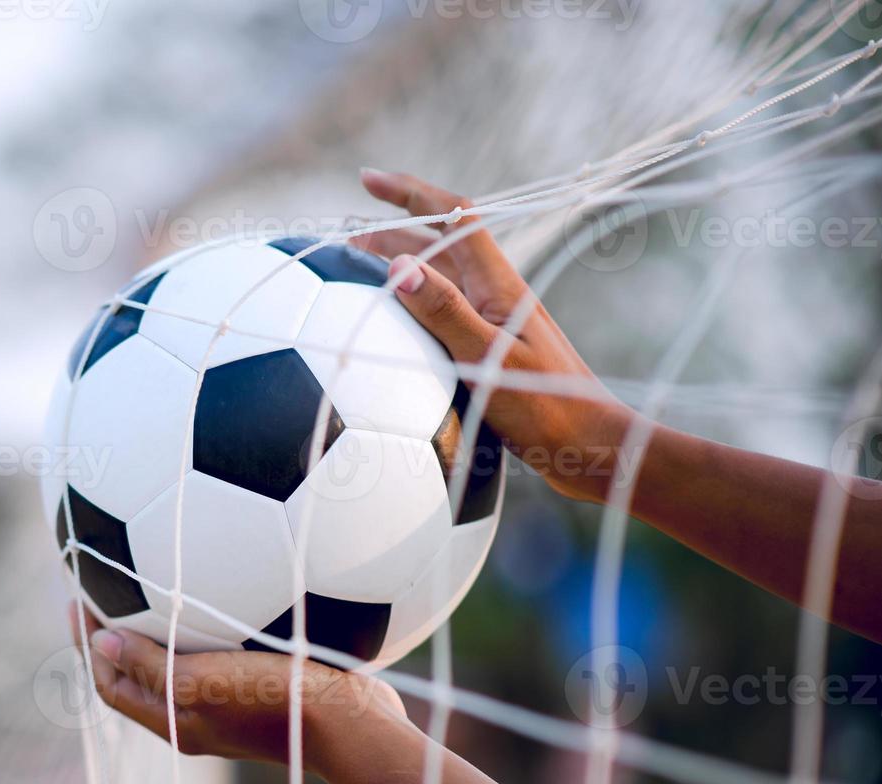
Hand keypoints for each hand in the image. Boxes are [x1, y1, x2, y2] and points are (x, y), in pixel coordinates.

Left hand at [68, 604, 404, 772]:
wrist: (354, 724)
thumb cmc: (276, 702)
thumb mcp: (201, 682)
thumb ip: (151, 665)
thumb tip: (98, 642)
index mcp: (176, 721)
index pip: (113, 684)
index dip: (89, 645)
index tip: (78, 598)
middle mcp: (197, 716)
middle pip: (140, 674)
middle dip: (116, 634)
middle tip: (103, 584)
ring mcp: (232, 702)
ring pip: (180, 662)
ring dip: (159, 627)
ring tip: (150, 581)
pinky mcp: (265, 685)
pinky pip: (220, 651)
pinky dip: (204, 623)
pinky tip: (219, 586)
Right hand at [358, 169, 636, 503]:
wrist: (594, 449)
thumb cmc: (548, 410)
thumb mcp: (488, 362)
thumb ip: (444, 313)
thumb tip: (398, 266)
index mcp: (498, 285)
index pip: (453, 216)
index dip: (409, 191)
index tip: (366, 179)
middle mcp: (497, 295)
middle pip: (440, 244)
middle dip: (391, 231)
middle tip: (344, 242)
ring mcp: (496, 323)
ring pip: (440, 279)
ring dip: (400, 268)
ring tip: (356, 278)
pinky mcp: (494, 352)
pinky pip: (443, 315)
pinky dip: (412, 309)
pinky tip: (393, 335)